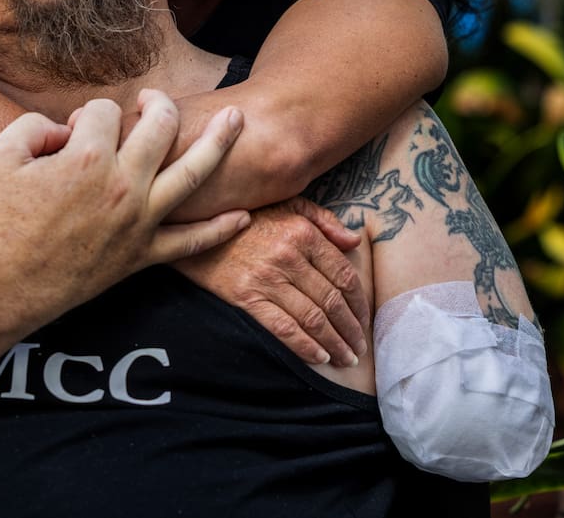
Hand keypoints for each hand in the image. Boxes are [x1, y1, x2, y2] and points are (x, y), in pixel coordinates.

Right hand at [0, 90, 248, 322]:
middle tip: (153, 102)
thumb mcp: (0, 155)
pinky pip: (191, 242)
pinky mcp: (144, 253)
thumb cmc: (0, 218)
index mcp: (87, 157)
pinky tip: (244, 216)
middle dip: (159, 104)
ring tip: (237, 119)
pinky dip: (219, 230)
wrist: (5, 284)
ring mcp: (139, 220)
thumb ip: (33, 125)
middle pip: (161, 125)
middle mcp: (122, 184)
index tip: (75, 130)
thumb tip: (65, 126)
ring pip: (192, 174)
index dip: (91, 114)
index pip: (106, 111)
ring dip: (219, 142)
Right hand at [173, 198, 368, 366]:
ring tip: (346, 358)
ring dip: (334, 343)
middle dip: (351, 329)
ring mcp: (267, 278)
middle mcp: (289, 256)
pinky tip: (319, 356)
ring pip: (312, 318)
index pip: (344, 275)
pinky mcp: (246, 297)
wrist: (197, 228)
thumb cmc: (249, 217)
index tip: (365, 320)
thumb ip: (325, 222)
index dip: (360, 303)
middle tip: (360, 347)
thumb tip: (354, 242)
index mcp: (303, 233)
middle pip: (332, 301)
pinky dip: (305, 346)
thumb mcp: (289, 205)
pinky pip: (283, 328)